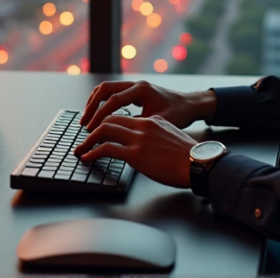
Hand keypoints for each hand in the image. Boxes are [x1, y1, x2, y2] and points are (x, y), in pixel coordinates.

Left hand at [73, 114, 195, 187]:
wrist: (198, 163)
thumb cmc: (188, 156)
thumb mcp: (170, 137)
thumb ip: (154, 135)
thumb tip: (143, 144)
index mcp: (152, 120)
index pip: (122, 117)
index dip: (106, 124)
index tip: (97, 132)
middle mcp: (143, 125)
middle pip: (109, 120)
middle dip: (92, 129)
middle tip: (84, 139)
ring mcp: (138, 139)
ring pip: (104, 131)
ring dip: (88, 141)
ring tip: (81, 150)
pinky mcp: (136, 154)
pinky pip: (106, 149)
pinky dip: (92, 152)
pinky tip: (87, 158)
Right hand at [80, 80, 215, 130]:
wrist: (190, 105)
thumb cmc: (179, 114)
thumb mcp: (159, 122)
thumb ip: (138, 125)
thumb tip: (118, 135)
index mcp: (142, 90)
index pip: (113, 100)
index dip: (100, 116)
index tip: (91, 129)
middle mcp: (136, 85)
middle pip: (105, 90)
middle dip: (92, 106)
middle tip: (84, 123)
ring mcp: (134, 86)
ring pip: (106, 89)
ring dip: (94, 102)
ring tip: (86, 119)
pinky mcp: (134, 91)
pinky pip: (112, 92)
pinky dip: (102, 102)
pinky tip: (98, 114)